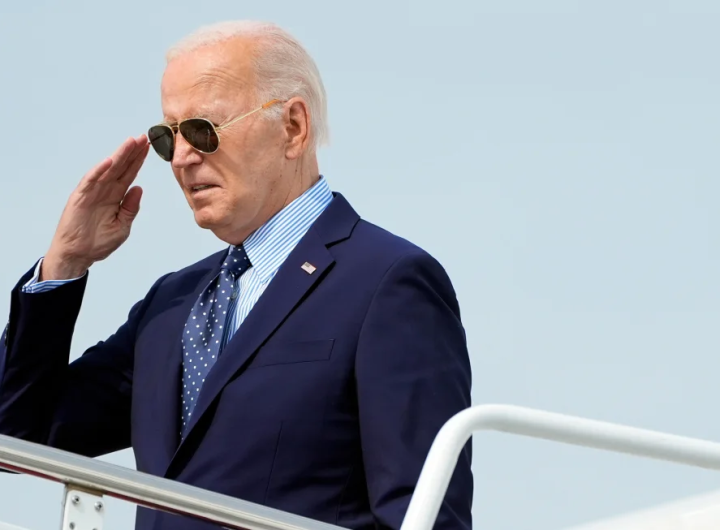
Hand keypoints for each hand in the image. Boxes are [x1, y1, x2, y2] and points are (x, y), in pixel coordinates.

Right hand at [42, 136, 149, 280]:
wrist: (78, 255)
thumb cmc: (98, 242)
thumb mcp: (123, 226)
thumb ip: (131, 208)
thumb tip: (139, 188)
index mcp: (116, 196)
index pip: (129, 174)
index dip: (138, 161)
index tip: (149, 147)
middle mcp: (105, 190)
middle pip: (121, 167)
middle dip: (132, 152)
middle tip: (144, 137)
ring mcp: (92, 192)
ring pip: (108, 170)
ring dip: (119, 155)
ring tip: (131, 142)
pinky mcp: (80, 197)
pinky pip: (90, 181)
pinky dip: (99, 171)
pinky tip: (109, 161)